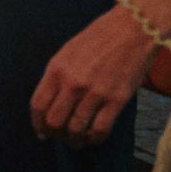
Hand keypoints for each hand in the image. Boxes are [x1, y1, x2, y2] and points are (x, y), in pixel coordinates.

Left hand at [31, 4, 157, 146]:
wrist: (133, 29)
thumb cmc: (99, 37)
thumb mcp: (67, 52)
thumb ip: (57, 76)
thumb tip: (51, 101)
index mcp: (56, 70)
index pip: (38, 105)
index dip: (37, 123)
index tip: (41, 132)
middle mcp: (72, 83)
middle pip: (55, 120)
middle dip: (55, 133)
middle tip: (60, 137)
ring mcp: (95, 93)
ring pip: (76, 128)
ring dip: (74, 140)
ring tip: (76, 142)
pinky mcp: (117, 99)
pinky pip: (101, 128)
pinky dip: (95, 139)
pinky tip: (93, 139)